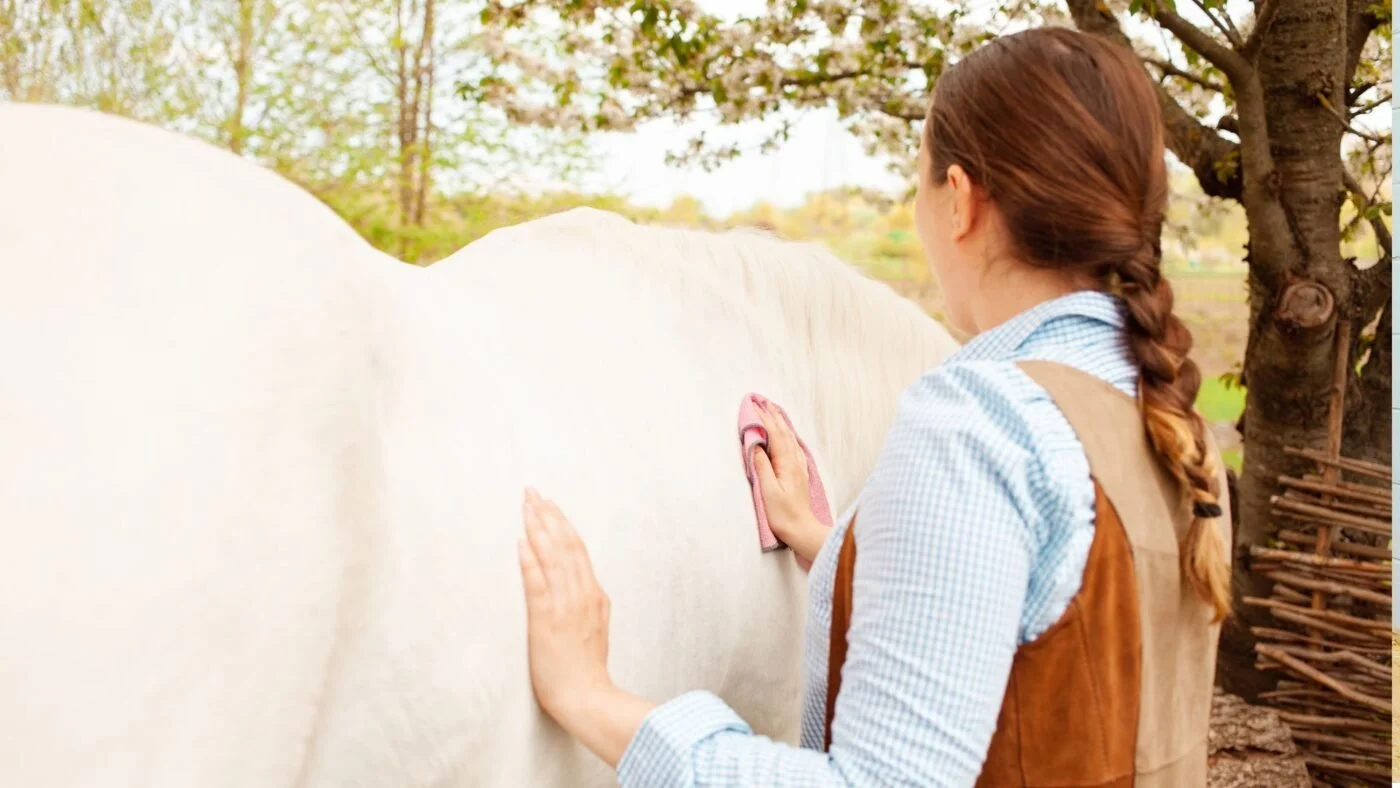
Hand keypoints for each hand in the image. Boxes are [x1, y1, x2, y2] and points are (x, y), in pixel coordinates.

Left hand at [517, 488, 614, 727]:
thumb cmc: (586, 668)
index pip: (577, 548)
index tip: (547, 503)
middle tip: (532, 492)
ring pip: (554, 557)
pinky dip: (531, 561)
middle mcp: (582, 594)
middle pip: (565, 544)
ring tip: (526, 506)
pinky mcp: (547, 621)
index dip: (561, 523)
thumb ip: (592, 602)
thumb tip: (588, 585)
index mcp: (594, 594)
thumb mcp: (598, 627)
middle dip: (548, 515)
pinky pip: (538, 584)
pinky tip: (521, 542)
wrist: (586, 697)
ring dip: (538, 528)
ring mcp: (566, 606)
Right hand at [752, 403, 826, 562]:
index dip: (764, 418)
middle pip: (783, 432)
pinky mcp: (799, 472)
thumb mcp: (768, 491)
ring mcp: (799, 466)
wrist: (802, 530)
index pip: (774, 434)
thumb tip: (755, 445)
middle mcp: (795, 461)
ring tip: (772, 409)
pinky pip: (793, 446)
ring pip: (789, 437)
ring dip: (780, 421)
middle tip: (761, 400)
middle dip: (772, 415)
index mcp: (786, 463)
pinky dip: (787, 434)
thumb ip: (762, 466)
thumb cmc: (783, 514)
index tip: (754, 405)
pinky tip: (786, 433)